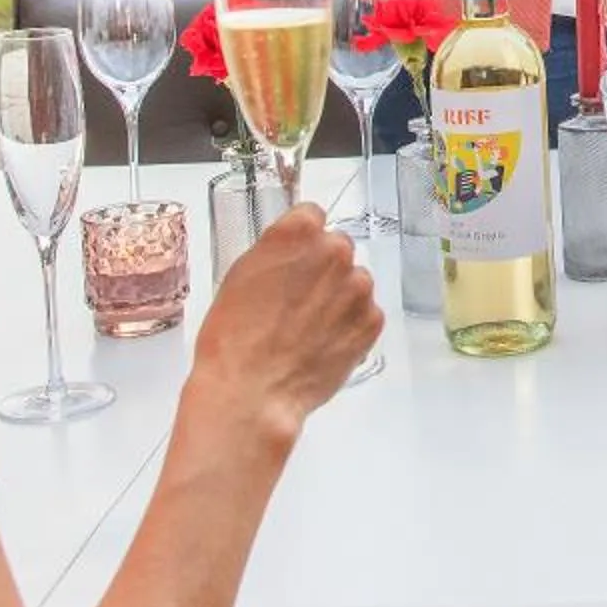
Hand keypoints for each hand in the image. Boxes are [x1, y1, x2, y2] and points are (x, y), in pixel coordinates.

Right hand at [191, 206, 383, 425]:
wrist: (252, 391)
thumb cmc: (235, 337)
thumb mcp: (242, 275)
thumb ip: (277, 251)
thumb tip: (295, 249)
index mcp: (298, 232)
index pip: (312, 216)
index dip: (301, 241)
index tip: (295, 258)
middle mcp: (334, 251)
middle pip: (337, 248)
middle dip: (323, 268)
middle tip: (300, 300)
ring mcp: (358, 287)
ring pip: (354, 281)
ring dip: (340, 297)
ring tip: (310, 327)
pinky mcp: (372, 320)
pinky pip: (366, 313)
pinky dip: (350, 325)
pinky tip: (324, 342)